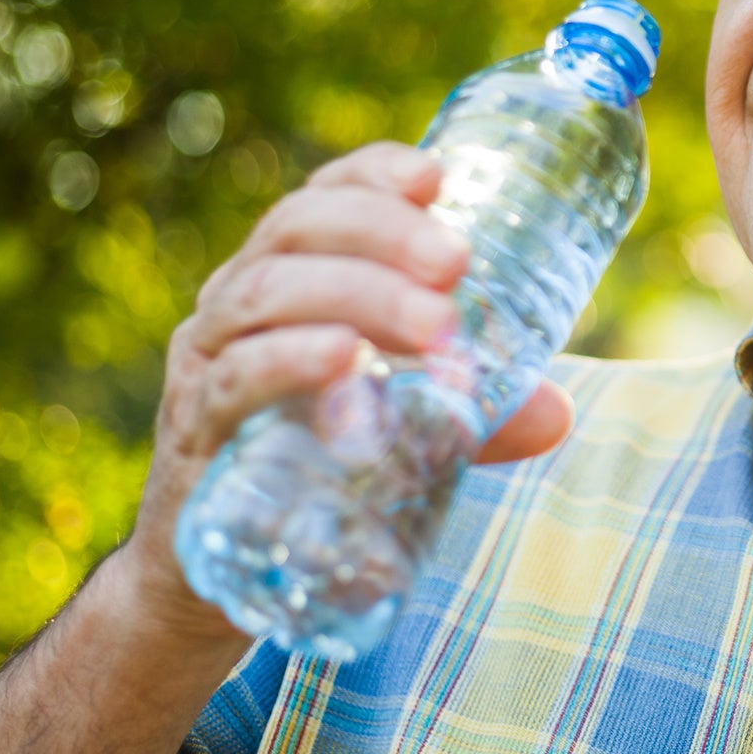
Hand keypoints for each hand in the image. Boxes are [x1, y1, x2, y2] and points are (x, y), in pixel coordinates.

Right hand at [114, 142, 572, 641]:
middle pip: (297, 230)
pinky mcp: (196, 434)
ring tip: (434, 324)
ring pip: (267, 294)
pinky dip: (290, 360)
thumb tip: (556, 414)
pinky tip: (342, 358)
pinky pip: (234, 378)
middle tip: (458, 264)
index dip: (372, 174)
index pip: (321, 198)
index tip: (436, 177)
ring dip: (357, 294)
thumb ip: (473, 417)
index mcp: (286, 278)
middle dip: (383, 232)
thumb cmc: (308, 469)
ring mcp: (206, 364)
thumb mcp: (398, 429)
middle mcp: (237, 304)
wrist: (209, 579)